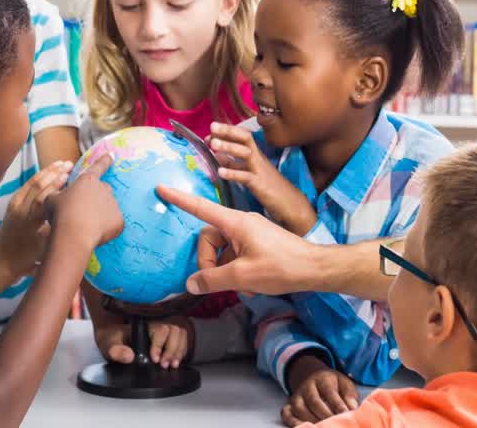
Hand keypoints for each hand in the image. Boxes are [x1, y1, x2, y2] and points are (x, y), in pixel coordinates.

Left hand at [0, 160, 73, 279]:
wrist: (2, 261)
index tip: (70, 175)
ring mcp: (14, 206)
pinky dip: (38, 177)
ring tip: (61, 163)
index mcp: (29, 222)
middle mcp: (20, 210)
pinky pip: (26, 186)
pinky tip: (48, 171)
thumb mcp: (45, 245)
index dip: (57, 185)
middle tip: (69, 164)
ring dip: (47, 171)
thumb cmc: (27, 257)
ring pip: (31, 183)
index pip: (44, 198)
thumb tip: (72, 212)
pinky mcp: (12, 204)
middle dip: (54, 172)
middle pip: (37, 186)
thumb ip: (56, 227)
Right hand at [48, 153, 122, 249]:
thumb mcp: (52, 199)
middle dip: (94, 199)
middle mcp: (104, 189)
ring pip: (107, 208)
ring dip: (99, 214)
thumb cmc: (60, 215)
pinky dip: (105, 227)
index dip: (104, 160)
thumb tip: (62, 196)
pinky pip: (112, 222)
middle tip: (81, 212)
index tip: (112, 155)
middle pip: (101, 191)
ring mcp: (113, 204)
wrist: (74, 236)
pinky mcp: (119, 220)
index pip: (98, 166)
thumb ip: (59, 193)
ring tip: (85, 225)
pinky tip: (94, 233)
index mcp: (87, 180)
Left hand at [94, 315, 193, 367]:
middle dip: (172, 349)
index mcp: (143, 323)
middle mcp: (155, 323)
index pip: (159, 329)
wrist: (112, 337)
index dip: (159, 345)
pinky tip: (175, 361)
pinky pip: (181, 339)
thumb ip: (116, 350)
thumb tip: (130, 356)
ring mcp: (162, 328)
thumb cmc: (111, 339)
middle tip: (165, 365)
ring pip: (180, 334)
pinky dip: (181, 351)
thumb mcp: (108, 344)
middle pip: (174, 331)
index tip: (155, 359)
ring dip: (178, 350)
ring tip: (173, 365)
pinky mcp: (166, 335)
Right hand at [156, 184, 318, 295]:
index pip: (201, 208)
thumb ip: (212, 279)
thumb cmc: (281, 267)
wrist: (314, 268)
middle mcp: (241, 223)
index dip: (180, 199)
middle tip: (220, 283)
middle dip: (210, 263)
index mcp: (236, 222)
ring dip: (226, 272)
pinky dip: (238, 271)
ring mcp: (250, 233)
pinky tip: (250, 286)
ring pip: (224, 251)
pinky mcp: (258, 243)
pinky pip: (237, 255)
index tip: (162, 188)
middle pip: (210, 239)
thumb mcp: (242, 276)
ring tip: (243, 287)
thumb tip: (191, 283)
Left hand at [210, 122, 316, 233]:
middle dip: (228, 131)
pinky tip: (220, 172)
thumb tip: (217, 155)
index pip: (244, 136)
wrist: (290, 204)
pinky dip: (233, 173)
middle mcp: (258, 159)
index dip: (228, 130)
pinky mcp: (260, 185)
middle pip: (245, 139)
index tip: (212, 128)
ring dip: (229, 147)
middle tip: (212, 127)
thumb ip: (234, 164)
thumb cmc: (269, 188)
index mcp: (256, 154)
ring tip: (213, 145)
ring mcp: (260, 170)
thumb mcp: (250, 172)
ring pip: (246, 154)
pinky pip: (246, 177)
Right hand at [282, 356, 358, 425]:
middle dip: (325, 415)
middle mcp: (307, 386)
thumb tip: (352, 408)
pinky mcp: (289, 404)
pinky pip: (286, 414)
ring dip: (311, 420)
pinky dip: (293, 422)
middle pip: (314, 401)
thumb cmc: (333, 385)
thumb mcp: (344, 384)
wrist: (313, 377)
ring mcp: (297, 395)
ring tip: (322, 427)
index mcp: (323, 378)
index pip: (329, 392)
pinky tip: (305, 427)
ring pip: (300, 408)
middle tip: (335, 424)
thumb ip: (349, 395)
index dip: (338, 404)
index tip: (346, 415)